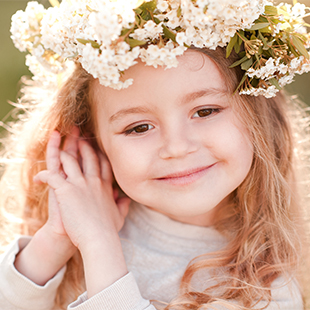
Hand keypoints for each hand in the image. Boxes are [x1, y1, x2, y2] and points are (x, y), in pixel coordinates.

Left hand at [34, 128, 130, 250]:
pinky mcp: (66, 191)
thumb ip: (123, 205)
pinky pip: (51, 176)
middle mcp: (94, 181)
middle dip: (83, 144)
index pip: (103, 163)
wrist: (99, 238)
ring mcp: (80, 184)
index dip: (99, 152)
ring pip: (69, 160)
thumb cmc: (109, 230)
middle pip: (88, 156)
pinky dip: (43, 175)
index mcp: (105, 186)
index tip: (95, 145)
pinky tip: (38, 178)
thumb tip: (126, 199)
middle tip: (78, 137)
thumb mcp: (120, 215)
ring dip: (62, 152)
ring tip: (56, 148)